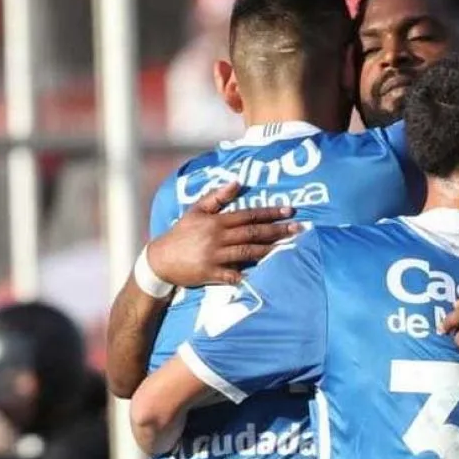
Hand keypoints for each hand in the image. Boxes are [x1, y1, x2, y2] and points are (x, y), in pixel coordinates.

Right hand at [147, 183, 301, 285]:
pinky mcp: (211, 273)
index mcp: (216, 221)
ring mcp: (215, 256)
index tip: (289, 211)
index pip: (248, 215)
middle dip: (277, 230)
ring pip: (247, 252)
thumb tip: (236, 182)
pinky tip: (264, 275)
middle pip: (253, 233)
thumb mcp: (195, 211)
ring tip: (288, 247)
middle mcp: (217, 237)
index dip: (270, 212)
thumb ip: (216, 197)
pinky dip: (248, 275)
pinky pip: (233, 275)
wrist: (160, 260)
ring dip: (269, 250)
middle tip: (298, 228)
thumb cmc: (181, 234)